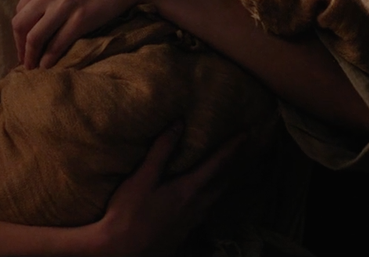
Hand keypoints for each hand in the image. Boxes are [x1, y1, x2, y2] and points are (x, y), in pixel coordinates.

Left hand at [13, 0, 163, 68]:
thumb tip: (33, 16)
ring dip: (31, 56)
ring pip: (35, 37)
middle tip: (24, 59)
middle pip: (21, 24)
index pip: (19, 9)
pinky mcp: (81, 19)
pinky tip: (48, 65)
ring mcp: (64, 5)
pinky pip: (57, 44)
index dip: (18, 31)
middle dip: (20, 46)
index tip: (22, 44)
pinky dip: (49, 58)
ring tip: (33, 67)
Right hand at [81, 124, 245, 255]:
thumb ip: (161, 150)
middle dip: (230, 168)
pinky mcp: (183, 235)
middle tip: (236, 155)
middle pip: (221, 184)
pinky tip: (196, 202)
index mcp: (189, 190)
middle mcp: (196, 207)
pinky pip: (202, 213)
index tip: (245, 135)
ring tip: (219, 175)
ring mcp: (191, 223)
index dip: (232, 148)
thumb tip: (179, 124)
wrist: (122, 250)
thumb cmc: (129, 212)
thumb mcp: (142, 177)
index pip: (217, 164)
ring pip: (213, 200)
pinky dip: (206, 201)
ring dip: (219, 185)